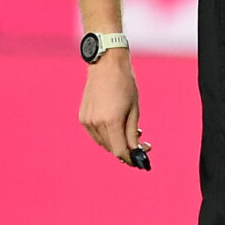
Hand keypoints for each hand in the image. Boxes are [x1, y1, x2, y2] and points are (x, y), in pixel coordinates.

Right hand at [79, 50, 145, 165]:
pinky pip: (96, 134)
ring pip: (103, 142)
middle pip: (112, 148)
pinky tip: (115, 124)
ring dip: (116, 141)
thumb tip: (135, 150)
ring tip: (128, 129)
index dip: (131, 158)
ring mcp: (87, 121)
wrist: (106, 65)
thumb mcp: (134, 109)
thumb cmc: (125, 84)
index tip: (141, 159)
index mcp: (112, 121)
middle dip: (126, 150)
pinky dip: (106, 134)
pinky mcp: (82, 117)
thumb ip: (133, 133)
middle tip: (141, 144)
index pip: (120, 151)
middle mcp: (97, 123)